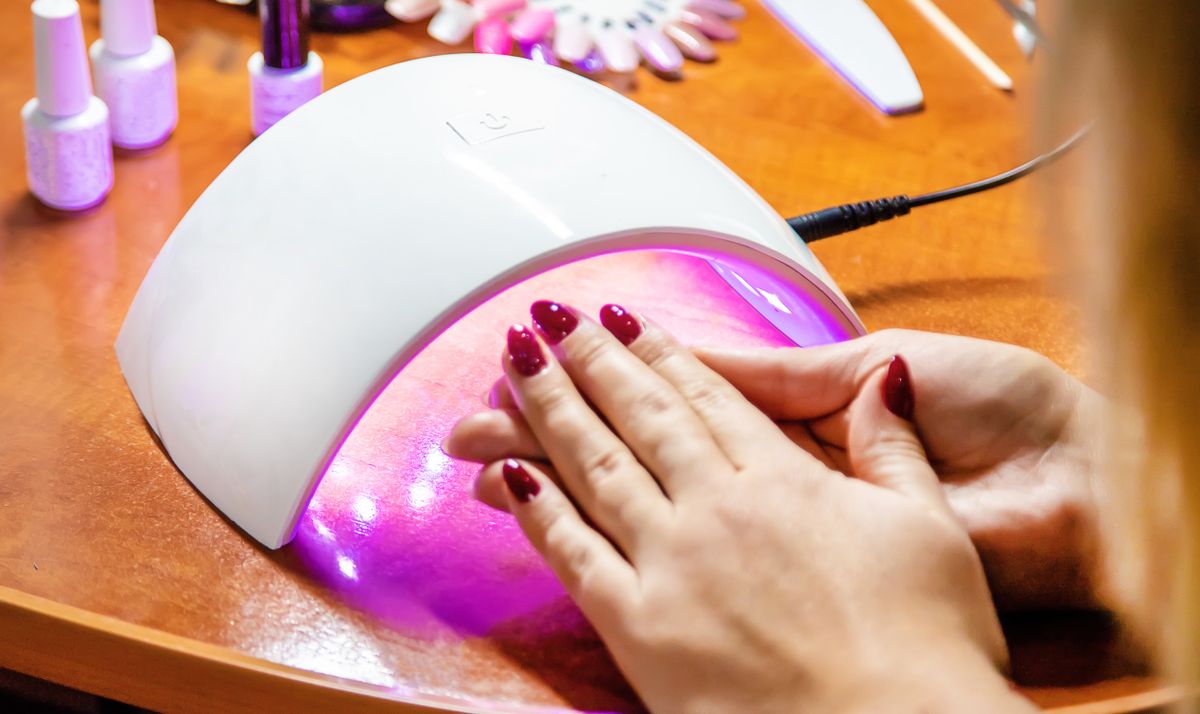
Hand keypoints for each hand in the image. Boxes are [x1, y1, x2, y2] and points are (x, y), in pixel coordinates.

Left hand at [445, 303, 1030, 712]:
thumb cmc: (926, 653)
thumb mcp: (934, 532)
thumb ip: (895, 448)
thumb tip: (884, 377)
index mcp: (783, 482)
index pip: (707, 397)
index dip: (662, 351)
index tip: (626, 319)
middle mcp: (716, 510)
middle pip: (639, 415)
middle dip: (591, 359)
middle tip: (553, 317)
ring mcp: (671, 565)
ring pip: (595, 466)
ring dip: (549, 409)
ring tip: (517, 362)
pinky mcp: (639, 629)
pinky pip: (573, 555)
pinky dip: (537, 511)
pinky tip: (508, 474)